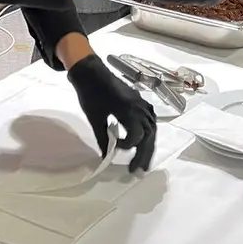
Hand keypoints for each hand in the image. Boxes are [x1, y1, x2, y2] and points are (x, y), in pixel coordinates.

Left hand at [66, 55, 155, 172]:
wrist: (91, 72)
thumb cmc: (90, 94)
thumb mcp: (95, 118)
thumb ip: (103, 139)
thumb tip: (107, 156)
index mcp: (128, 110)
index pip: (137, 135)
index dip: (129, 146)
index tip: (117, 149)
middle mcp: (139, 107)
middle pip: (149, 134)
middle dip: (145, 153)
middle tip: (139, 171)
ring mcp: (141, 102)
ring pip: (152, 127)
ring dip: (149, 144)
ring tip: (144, 160)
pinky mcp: (139, 100)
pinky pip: (150, 118)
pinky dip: (149, 131)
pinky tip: (145, 139)